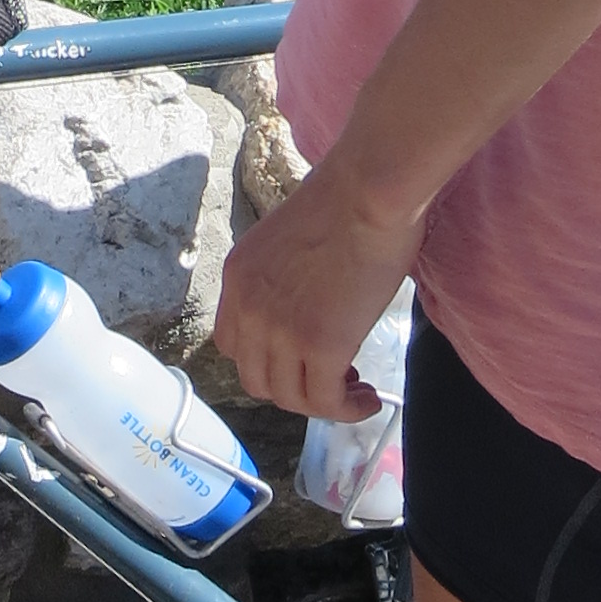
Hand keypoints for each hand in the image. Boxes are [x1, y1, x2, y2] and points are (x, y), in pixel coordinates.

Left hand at [208, 151, 418, 421]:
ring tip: (355, 392)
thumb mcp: (288, 242)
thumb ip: (285, 277)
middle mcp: (248, 308)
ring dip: (323, 404)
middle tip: (330, 379)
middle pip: (256, 379)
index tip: (299, 359)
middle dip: (292, 388)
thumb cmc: (346, 201)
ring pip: (289, 398)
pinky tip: (368, 399)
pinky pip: (326, 402)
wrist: (369, 191)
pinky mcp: (320, 346)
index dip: (266, 360)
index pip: (231, 343)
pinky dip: (348, 410)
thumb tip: (311, 301)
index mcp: (238, 278)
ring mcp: (280, 330)